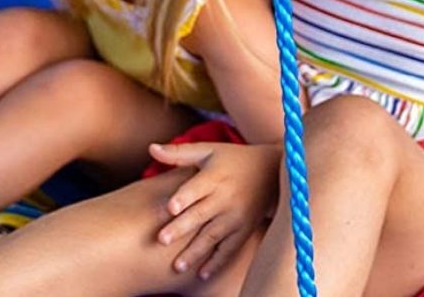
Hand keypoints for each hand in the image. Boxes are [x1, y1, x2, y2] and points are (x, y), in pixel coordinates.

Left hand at [149, 141, 279, 279]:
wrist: (273, 171)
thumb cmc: (232, 159)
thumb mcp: (209, 151)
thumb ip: (179, 153)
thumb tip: (151, 148)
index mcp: (215, 176)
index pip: (197, 187)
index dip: (184, 196)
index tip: (170, 207)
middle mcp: (226, 197)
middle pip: (201, 214)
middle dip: (182, 227)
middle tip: (162, 240)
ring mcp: (236, 216)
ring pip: (213, 236)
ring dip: (195, 252)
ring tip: (177, 266)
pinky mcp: (244, 229)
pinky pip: (230, 249)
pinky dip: (217, 263)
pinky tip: (202, 275)